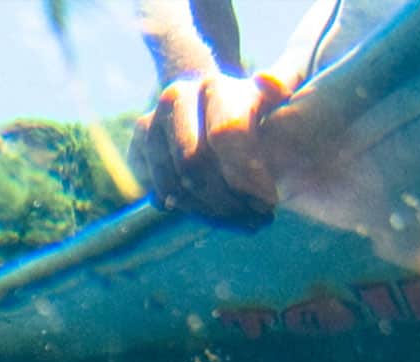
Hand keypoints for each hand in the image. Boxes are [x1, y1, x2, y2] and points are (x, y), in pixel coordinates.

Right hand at [131, 69, 292, 223]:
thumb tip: (265, 82)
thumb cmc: (248, 110)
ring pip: (176, 186)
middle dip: (227, 200)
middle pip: (194, 164)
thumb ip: (282, 85)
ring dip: (210, 213)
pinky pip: (161, 194)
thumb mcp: (272, 98)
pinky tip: (215, 214)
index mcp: (212, 84)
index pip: (225, 133)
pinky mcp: (136, 151)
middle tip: (257, 220)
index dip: (247, 172)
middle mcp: (175, 98)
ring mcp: (149, 125)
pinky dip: (188, 211)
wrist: (206, 107)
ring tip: (241, 221)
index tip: (271, 201)